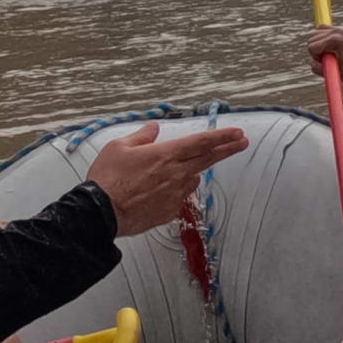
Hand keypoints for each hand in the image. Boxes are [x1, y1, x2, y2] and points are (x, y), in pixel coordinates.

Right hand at [86, 120, 250, 232]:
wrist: (101, 214)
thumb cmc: (108, 179)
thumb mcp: (119, 147)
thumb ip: (141, 136)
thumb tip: (154, 128)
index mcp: (165, 155)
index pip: (201, 142)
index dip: (222, 136)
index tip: (237, 133)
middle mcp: (176, 174)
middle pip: (208, 159)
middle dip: (227, 149)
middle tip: (241, 142)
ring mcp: (175, 195)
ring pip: (191, 178)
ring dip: (190, 171)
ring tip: (169, 172)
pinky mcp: (169, 211)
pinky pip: (178, 196)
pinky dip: (174, 189)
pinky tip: (156, 191)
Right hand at [307, 29, 342, 81]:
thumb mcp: (332, 74)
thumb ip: (317, 69)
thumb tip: (311, 61)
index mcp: (335, 41)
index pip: (311, 47)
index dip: (315, 57)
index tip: (325, 62)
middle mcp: (336, 32)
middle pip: (311, 39)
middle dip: (315, 50)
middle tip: (326, 58)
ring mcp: (338, 29)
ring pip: (313, 33)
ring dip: (317, 44)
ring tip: (327, 53)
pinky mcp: (339, 29)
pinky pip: (320, 29)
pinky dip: (320, 37)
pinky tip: (327, 46)